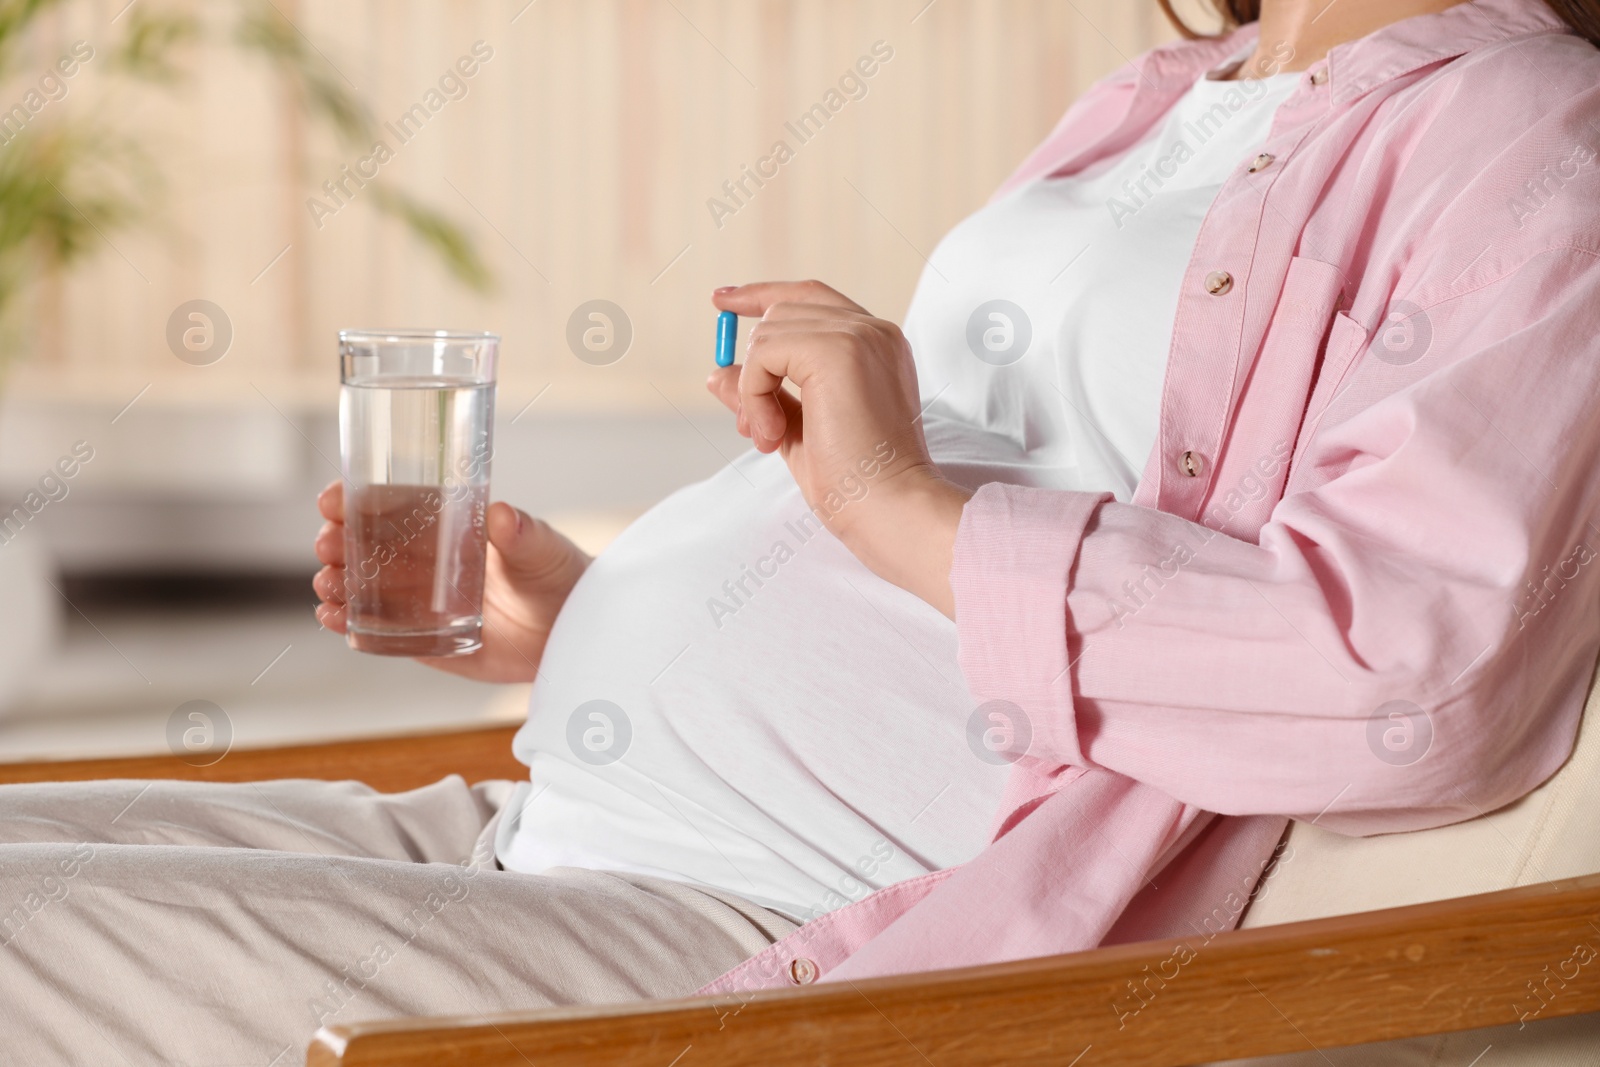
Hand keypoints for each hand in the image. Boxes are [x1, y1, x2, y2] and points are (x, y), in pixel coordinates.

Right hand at [313, 481, 589, 682]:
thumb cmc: (560, 578)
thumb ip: (524, 534)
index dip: (357, 499)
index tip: (332, 500)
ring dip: (338, 583)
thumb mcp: (544, 551)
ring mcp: (420, 599)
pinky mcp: (422, 639)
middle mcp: (427, 559)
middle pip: (367, 545)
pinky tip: (334, 619)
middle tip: (328, 547)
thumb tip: (504, 514)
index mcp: (449, 524)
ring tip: (328, 586)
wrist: (571, 633)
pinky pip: (378, 630)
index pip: (394, 504)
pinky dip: (351, 624)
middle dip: (339, 542)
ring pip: (364, 587)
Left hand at [707, 280, 970, 615]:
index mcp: (875, 347)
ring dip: (754, 388)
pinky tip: (772, 434)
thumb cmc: (856, 484)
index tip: (722, 300)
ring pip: (769, 331)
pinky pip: (765, 351)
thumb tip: (717, 373)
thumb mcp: (797, 431)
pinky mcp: (838, 349)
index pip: (809, 298)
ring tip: (770, 437)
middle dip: (753, 364)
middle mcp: (874, 331)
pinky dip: (754, 392)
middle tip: (753, 427)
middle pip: (783, 309)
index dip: (762, 294)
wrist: (891, 508)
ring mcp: (860, 336)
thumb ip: (765, 396)